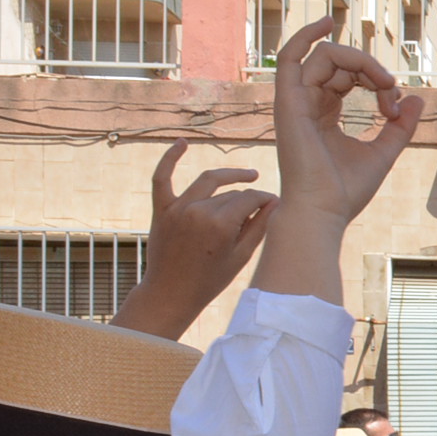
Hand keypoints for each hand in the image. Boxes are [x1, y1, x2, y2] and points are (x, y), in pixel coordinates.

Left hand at [114, 144, 276, 337]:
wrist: (171, 293)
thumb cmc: (210, 280)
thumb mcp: (241, 256)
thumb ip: (259, 226)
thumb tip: (274, 202)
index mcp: (221, 224)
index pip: (250, 198)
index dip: (265, 199)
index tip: (275, 204)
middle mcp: (199, 210)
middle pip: (231, 193)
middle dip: (248, 198)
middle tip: (261, 209)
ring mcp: (178, 207)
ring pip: (209, 182)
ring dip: (229, 176)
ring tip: (246, 175)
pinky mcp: (162, 209)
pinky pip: (162, 177)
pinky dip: (170, 158)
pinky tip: (181, 142)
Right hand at [272, 17, 424, 226]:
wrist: (324, 211)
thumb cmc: (346, 190)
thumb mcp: (384, 152)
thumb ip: (401, 126)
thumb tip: (418, 98)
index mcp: (323, 113)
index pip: (347, 77)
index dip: (376, 82)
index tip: (396, 110)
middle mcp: (306, 102)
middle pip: (338, 63)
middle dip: (371, 70)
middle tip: (391, 92)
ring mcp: (294, 100)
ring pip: (325, 56)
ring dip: (360, 62)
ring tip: (382, 83)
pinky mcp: (288, 102)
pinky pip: (290, 56)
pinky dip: (307, 35)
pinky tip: (328, 22)